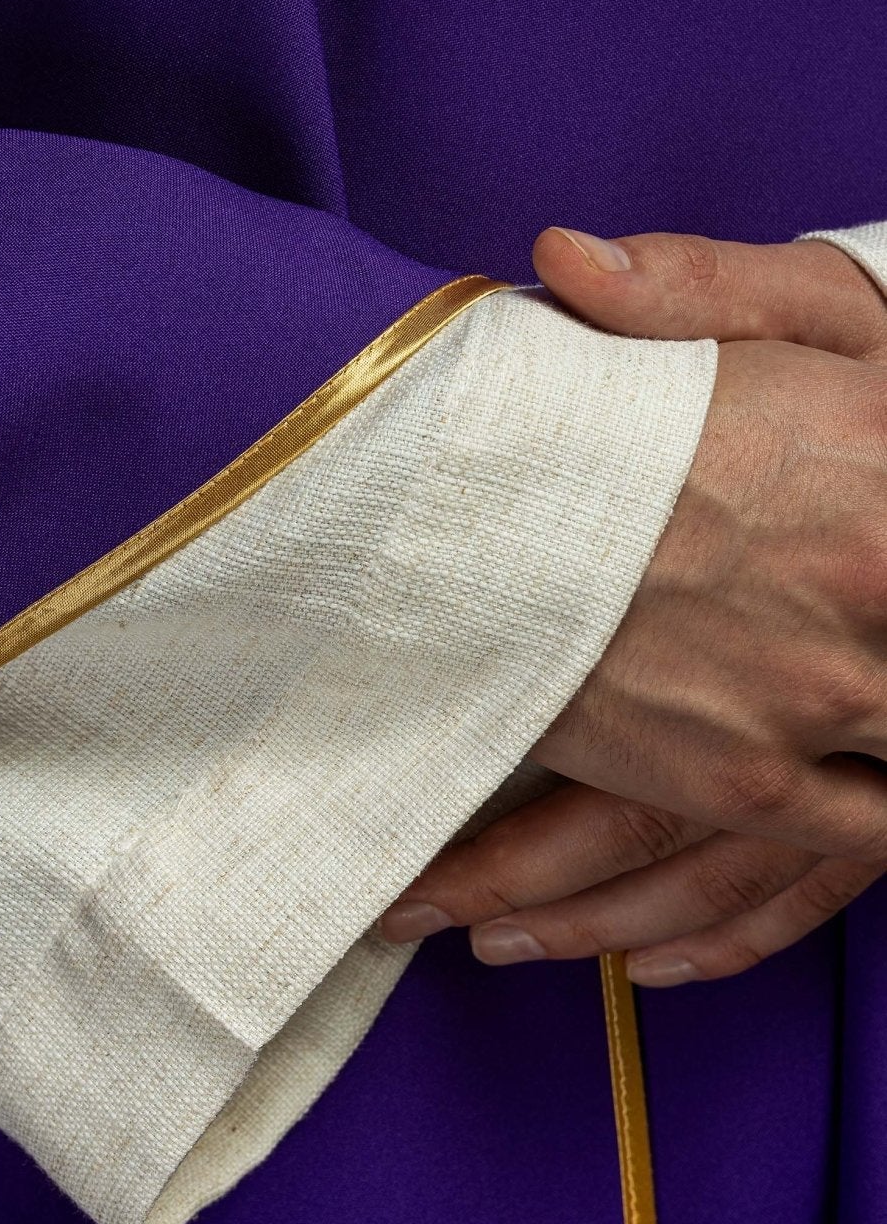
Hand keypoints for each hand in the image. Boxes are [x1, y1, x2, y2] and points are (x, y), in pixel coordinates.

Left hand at [382, 227, 886, 984]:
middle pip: (630, 815)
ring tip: (478, 941)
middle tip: (398, 904)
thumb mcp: (829, 317)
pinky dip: (721, 942)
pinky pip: (802, 897)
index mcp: (756, 562)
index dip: (483, 759)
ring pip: (701, 877)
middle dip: (508, 877)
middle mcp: (810, 678)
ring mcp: (851, 749)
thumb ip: (703, 289)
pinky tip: (645, 967)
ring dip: (585, 923)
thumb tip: (562, 256)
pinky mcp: (884, 791)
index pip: (580, 676)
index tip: (387, 784)